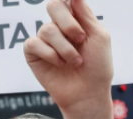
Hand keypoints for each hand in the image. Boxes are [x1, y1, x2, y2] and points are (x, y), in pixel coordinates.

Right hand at [24, 0, 112, 114]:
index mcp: (76, 20)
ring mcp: (45, 39)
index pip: (66, 0)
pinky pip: (35, 43)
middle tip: (81, 38)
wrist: (89, 94)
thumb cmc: (98, 68)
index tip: (71, 0)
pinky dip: (51, 55)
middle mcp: (59, 27)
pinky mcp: (34, 52)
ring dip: (66, 49)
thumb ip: (85, 14)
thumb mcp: (99, 38)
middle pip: (54, 5)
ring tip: (76, 63)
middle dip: (68, 22)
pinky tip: (60, 65)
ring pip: (47, 29)